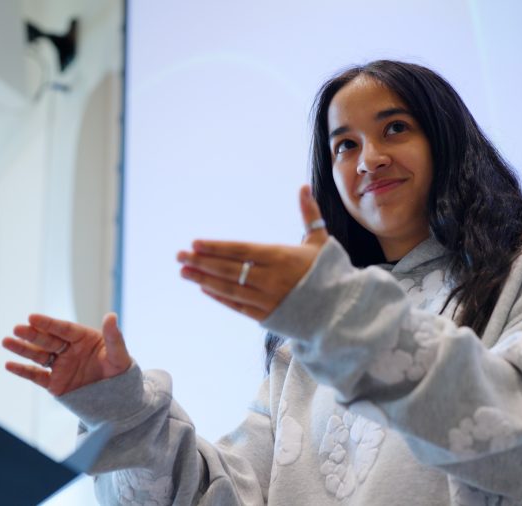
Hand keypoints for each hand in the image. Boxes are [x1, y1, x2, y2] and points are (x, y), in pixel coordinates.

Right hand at [2, 312, 131, 395]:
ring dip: (23, 349)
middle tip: (17, 328)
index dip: (48, 323)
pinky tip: (9, 365)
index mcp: (83, 338)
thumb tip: (111, 315)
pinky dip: (23, 371)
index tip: (32, 317)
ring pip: (39, 355)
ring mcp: (60, 365)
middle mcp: (69, 349)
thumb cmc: (119, 370)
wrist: (117, 396)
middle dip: (32, 334)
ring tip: (6, 342)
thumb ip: (114, 336)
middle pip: (48, 340)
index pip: (64, 329)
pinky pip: (37, 375)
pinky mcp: (55, 383)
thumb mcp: (119, 354)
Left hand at [177, 185, 328, 320]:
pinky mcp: (267, 315)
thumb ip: (309, 215)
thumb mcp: (320, 241)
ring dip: (204, 279)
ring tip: (184, 272)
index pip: (240, 250)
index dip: (216, 247)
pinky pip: (238, 305)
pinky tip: (205, 288)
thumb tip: (303, 187)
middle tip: (179, 256)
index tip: (195, 243)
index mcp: (280, 256)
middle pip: (228, 269)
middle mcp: (270, 278)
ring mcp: (267, 298)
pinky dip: (220, 297)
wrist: (342, 309)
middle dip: (201, 262)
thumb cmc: (330, 271)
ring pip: (228, 288)